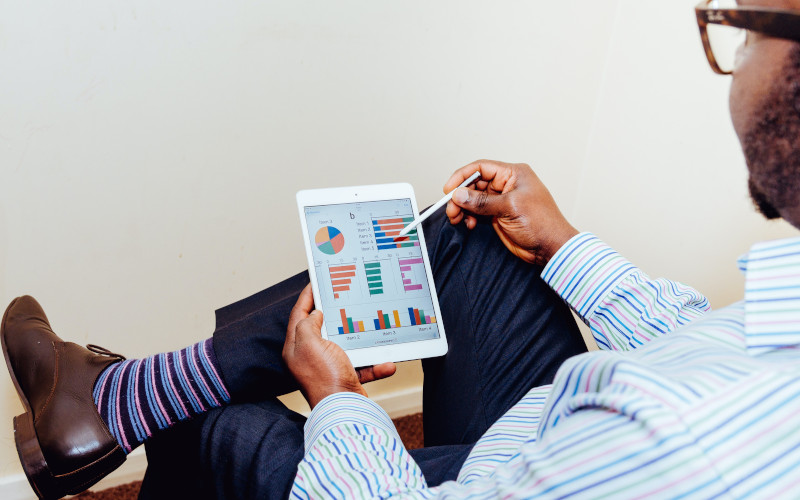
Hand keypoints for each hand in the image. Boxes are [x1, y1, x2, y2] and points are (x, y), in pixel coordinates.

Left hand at [282, 285, 396, 408]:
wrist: (344, 411)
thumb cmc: (324, 377)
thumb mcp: (310, 343)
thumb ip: (308, 324)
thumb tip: (316, 315)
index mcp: (296, 348)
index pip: (298, 315)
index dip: (307, 297)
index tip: (315, 282)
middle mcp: (310, 357)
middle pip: (321, 327)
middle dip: (334, 313)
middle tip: (343, 296)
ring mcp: (328, 367)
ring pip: (345, 345)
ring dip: (360, 339)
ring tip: (369, 324)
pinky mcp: (345, 377)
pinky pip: (362, 365)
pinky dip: (375, 364)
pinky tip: (386, 362)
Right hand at [444, 159, 578, 265]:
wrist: (550, 247)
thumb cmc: (542, 223)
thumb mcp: (510, 208)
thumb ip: (482, 201)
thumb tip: (459, 195)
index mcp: (513, 174)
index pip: (481, 168)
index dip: (463, 176)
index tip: (449, 189)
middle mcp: (506, 184)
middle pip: (474, 184)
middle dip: (461, 196)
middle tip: (451, 208)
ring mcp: (501, 200)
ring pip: (474, 199)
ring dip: (463, 208)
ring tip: (457, 218)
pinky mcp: (498, 215)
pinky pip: (477, 212)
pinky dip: (469, 217)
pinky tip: (469, 224)